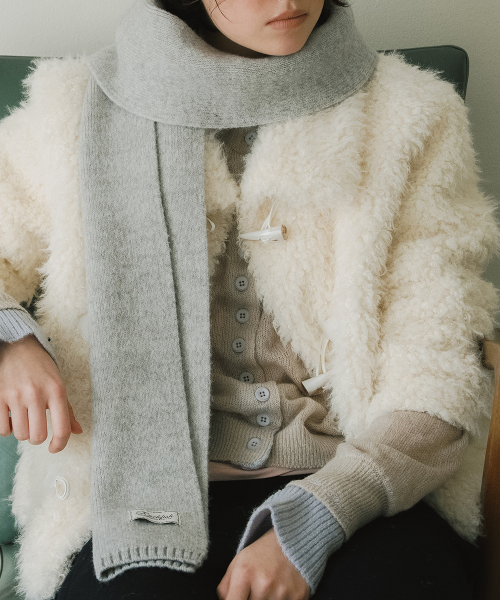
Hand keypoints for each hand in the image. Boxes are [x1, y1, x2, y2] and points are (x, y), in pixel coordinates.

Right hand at [0, 335, 81, 452]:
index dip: (60, 444)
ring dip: (23, 432)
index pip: (62, 428)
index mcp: (56, 391)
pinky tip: (12, 419)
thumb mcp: (59, 386)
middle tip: (37, 429)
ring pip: (20, 434)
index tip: (55, 448)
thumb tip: (77, 431)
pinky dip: (8, 429)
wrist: (19, 348)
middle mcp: (37, 394)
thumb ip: (68, 411)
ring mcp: (16, 395)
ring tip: (25, 420)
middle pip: (37, 436)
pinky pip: (3, 428)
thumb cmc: (42, 369)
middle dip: (38, 438)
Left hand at [217, 527, 309, 599]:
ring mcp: (282, 592)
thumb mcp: (238, 562)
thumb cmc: (261, 554)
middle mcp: (263, 584)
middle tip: (255, 590)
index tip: (237, 599)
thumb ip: (225, 587)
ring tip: (270, 588)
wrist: (292, 542)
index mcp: (244, 574)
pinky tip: (282, 590)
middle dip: (252, 599)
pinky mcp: (298, 596)